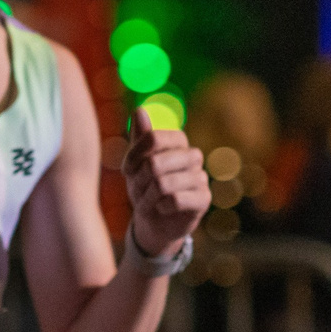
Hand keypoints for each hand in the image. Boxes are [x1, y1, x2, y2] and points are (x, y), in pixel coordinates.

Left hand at [122, 107, 208, 260]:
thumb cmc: (145, 187)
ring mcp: (201, 177)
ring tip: (148, 202)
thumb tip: (139, 109)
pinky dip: (160, 207)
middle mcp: (193, 155)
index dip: (134, 156)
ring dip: (147, 197)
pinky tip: (162, 209)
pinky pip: (175, 200)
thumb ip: (139, 138)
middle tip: (137, 191)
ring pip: (163, 183)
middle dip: (139, 181)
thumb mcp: (136, 163)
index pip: (153, 138)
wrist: (154, 222)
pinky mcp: (204, 198)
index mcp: (178, 141)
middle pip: (155, 163)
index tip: (126, 170)